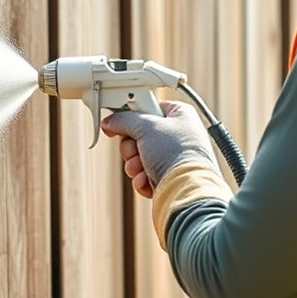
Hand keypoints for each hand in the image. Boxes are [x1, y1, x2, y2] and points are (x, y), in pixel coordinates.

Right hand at [101, 101, 220, 195]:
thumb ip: (124, 120)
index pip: (149, 107)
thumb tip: (110, 122)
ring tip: (142, 168)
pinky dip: (141, 178)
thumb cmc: (176, 154)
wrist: (186, 190)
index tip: (119, 120)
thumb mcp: (146, 127)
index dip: (133, 115)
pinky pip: (144, 174)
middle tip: (136, 149)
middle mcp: (178, 135)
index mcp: (180, 115)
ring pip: (138, 156)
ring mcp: (173, 157)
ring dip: (134, 164)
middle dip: (131, 146)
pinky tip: (147, 180)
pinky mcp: (168, 177)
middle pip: (139, 134)